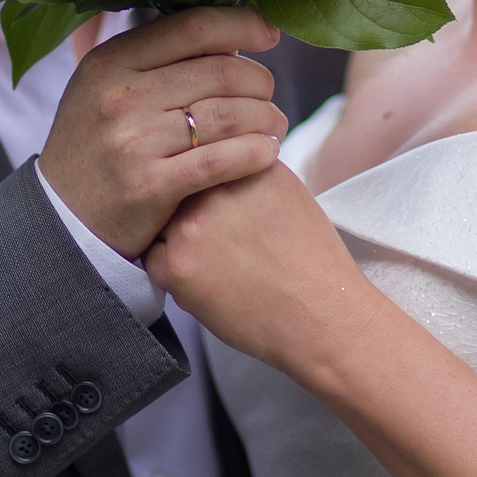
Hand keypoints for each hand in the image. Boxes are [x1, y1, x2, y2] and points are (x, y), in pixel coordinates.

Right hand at [39, 7, 287, 256]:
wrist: (62, 221)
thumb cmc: (98, 147)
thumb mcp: (105, 89)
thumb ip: (156, 60)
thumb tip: (228, 31)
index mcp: (110, 62)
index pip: (192, 26)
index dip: (241, 24)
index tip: (270, 33)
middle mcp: (119, 96)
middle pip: (220, 71)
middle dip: (260, 81)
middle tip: (270, 95)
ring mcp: (133, 142)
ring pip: (228, 115)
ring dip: (266, 118)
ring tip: (275, 125)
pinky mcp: (148, 187)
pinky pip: (221, 161)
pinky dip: (255, 153)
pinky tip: (267, 153)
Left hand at [145, 161, 379, 380]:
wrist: (323, 316)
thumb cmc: (315, 262)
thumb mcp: (290, 192)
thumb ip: (249, 170)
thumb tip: (220, 166)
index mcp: (244, 164)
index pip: (200, 161)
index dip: (205, 188)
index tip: (219, 210)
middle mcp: (214, 187)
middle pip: (177, 189)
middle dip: (189, 212)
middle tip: (216, 240)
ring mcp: (191, 225)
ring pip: (160, 224)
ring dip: (177, 240)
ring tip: (215, 263)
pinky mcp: (177, 266)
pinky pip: (153, 261)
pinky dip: (173, 274)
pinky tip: (209, 284)